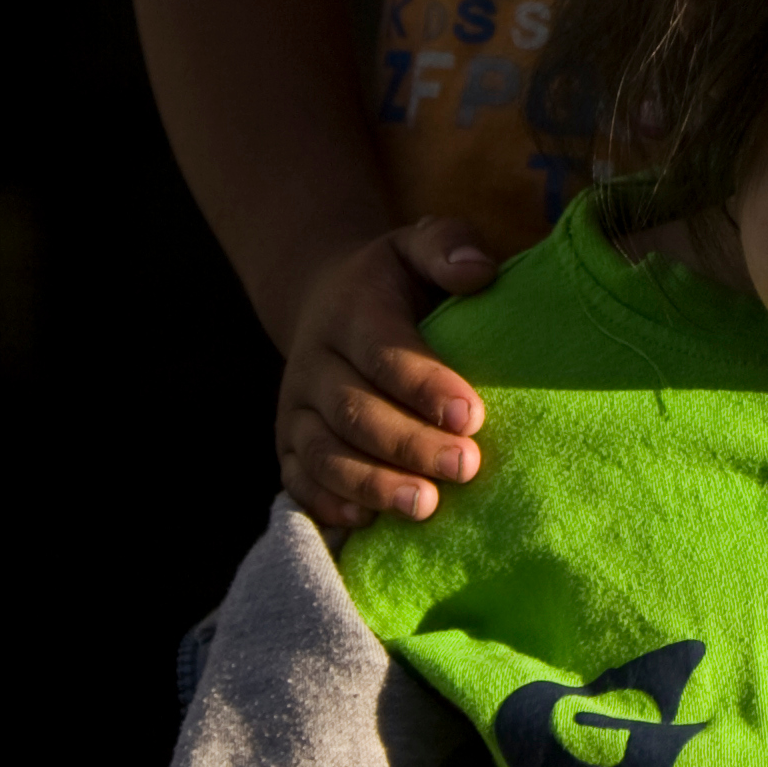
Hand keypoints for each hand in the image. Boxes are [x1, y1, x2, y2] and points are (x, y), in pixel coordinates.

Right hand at [275, 218, 499, 524]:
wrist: (326, 298)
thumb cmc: (395, 279)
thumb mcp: (419, 244)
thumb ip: (448, 246)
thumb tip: (479, 272)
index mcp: (351, 310)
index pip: (384, 351)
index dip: (425, 385)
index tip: (471, 415)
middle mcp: (314, 361)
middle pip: (355, 411)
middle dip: (410, 444)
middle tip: (466, 467)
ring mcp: (295, 406)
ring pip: (324, 452)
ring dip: (372, 483)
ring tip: (424, 506)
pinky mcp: (288, 441)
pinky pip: (297, 479)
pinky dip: (326, 503)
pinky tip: (365, 522)